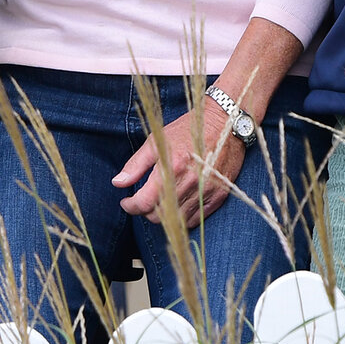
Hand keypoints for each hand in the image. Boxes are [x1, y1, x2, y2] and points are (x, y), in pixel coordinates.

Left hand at [112, 99, 243, 227]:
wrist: (225, 123)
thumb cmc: (188, 129)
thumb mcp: (157, 140)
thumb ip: (136, 164)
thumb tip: (118, 183)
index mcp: (172, 167)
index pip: (144, 202)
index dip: (130, 206)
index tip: (126, 202)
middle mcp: (190, 183)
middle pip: (159, 216)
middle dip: (145, 210)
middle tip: (143, 198)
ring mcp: (206, 191)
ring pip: (176, 221)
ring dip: (164, 215)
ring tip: (160, 201)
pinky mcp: (219, 196)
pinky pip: (195, 219)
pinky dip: (183, 216)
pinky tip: (178, 203)